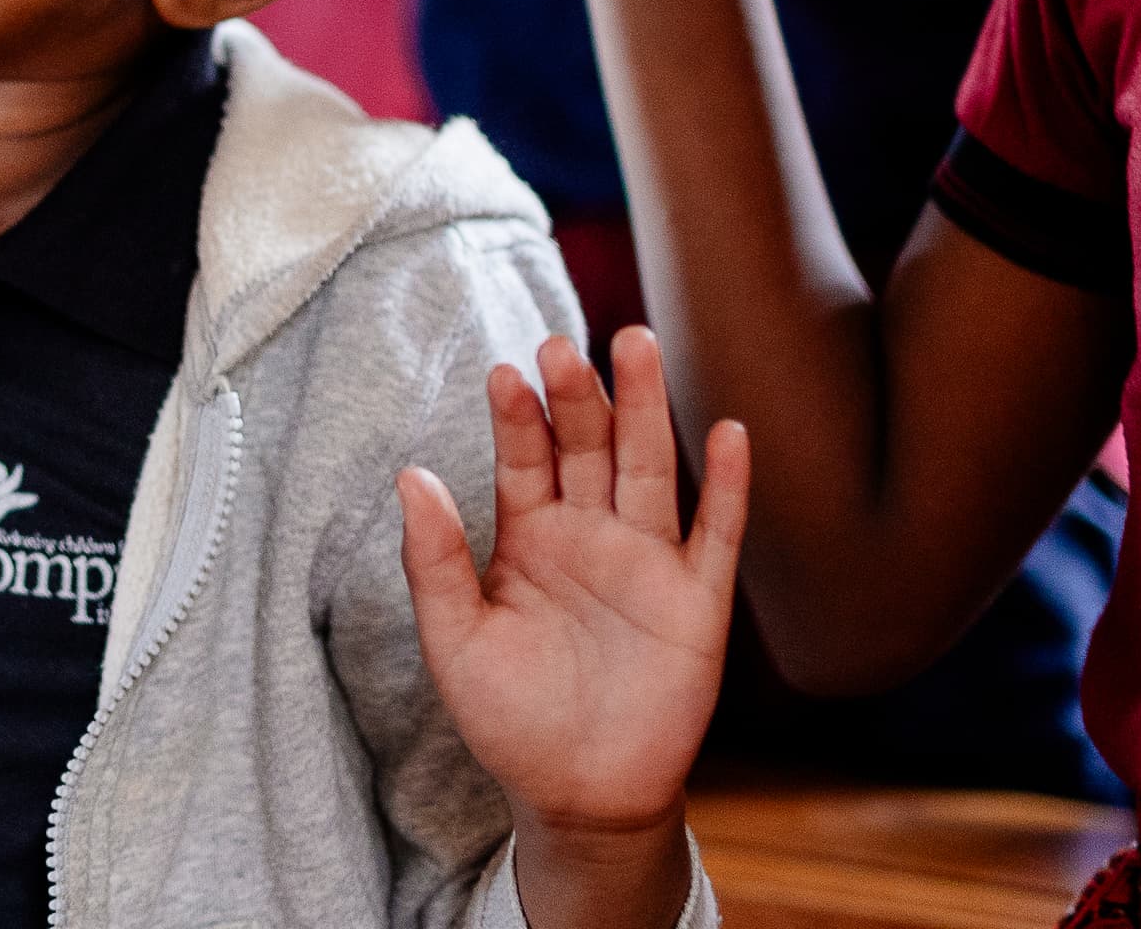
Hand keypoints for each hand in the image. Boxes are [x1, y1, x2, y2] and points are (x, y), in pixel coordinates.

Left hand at [398, 327, 746, 840]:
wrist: (578, 795)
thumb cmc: (509, 717)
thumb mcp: (454, 638)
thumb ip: (431, 559)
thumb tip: (409, 474)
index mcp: (528, 535)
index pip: (523, 456)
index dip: (516, 417)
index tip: (503, 373)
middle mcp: (589, 533)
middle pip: (587, 445)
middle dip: (577, 395)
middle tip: (562, 345)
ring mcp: (646, 562)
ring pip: (649, 467)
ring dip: (646, 408)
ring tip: (635, 345)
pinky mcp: (696, 602)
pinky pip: (715, 534)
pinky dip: (729, 486)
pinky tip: (731, 433)